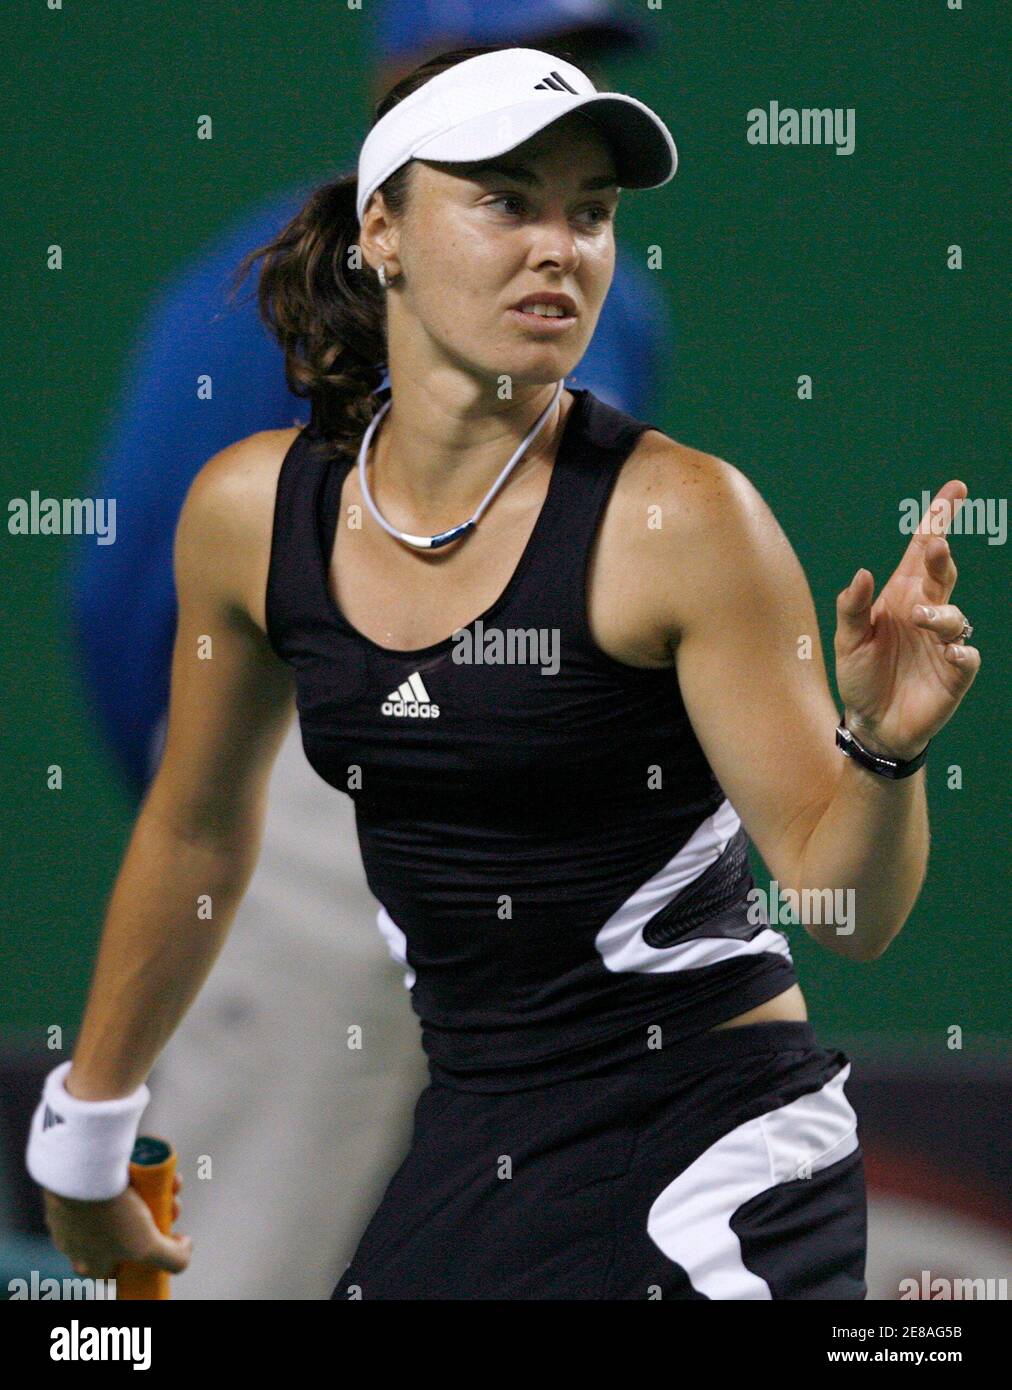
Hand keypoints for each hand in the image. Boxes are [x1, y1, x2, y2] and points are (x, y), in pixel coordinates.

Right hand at [42, 1172, 190, 1279]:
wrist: (78, 1167)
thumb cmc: (108, 1213)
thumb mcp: (146, 1246)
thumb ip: (171, 1258)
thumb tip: (184, 1248)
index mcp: (87, 1263)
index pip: (116, 1272)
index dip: (144, 1261)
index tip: (164, 1240)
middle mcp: (76, 1240)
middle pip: (128, 1234)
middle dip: (157, 1218)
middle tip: (172, 1205)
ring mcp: (76, 1209)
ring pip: (125, 1204)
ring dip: (154, 1194)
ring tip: (171, 1181)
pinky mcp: (78, 1183)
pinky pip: (114, 1180)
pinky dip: (137, 1173)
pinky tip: (155, 1165)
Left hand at [834, 480, 980, 760]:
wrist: (872, 724)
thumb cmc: (860, 676)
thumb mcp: (847, 641)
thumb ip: (852, 608)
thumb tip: (862, 573)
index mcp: (902, 596)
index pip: (922, 551)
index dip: (938, 520)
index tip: (955, 490)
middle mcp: (927, 612)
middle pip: (943, 574)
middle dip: (943, 555)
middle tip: (937, 544)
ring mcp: (943, 642)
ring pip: (955, 616)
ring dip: (941, 613)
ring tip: (921, 619)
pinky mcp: (954, 673)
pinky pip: (966, 656)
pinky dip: (961, 651)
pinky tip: (950, 651)